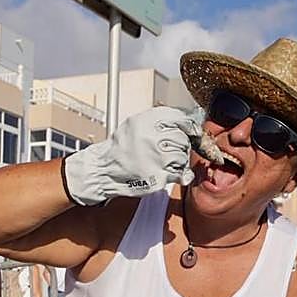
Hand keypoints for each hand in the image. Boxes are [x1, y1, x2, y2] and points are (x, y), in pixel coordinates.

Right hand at [63, 106, 201, 205]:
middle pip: (184, 139)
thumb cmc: (122, 147)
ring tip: (162, 162)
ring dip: (177, 160)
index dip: (189, 127)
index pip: (183, 120)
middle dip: (180, 145)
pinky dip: (180, 174)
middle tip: (167, 150)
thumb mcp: (136, 123)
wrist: (104, 170)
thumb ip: (162, 120)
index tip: (191, 132)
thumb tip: (190, 124)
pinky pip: (180, 174)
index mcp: (148, 121)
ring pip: (183, 157)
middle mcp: (153, 137)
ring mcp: (157, 158)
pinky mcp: (158, 177)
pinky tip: (170, 172)